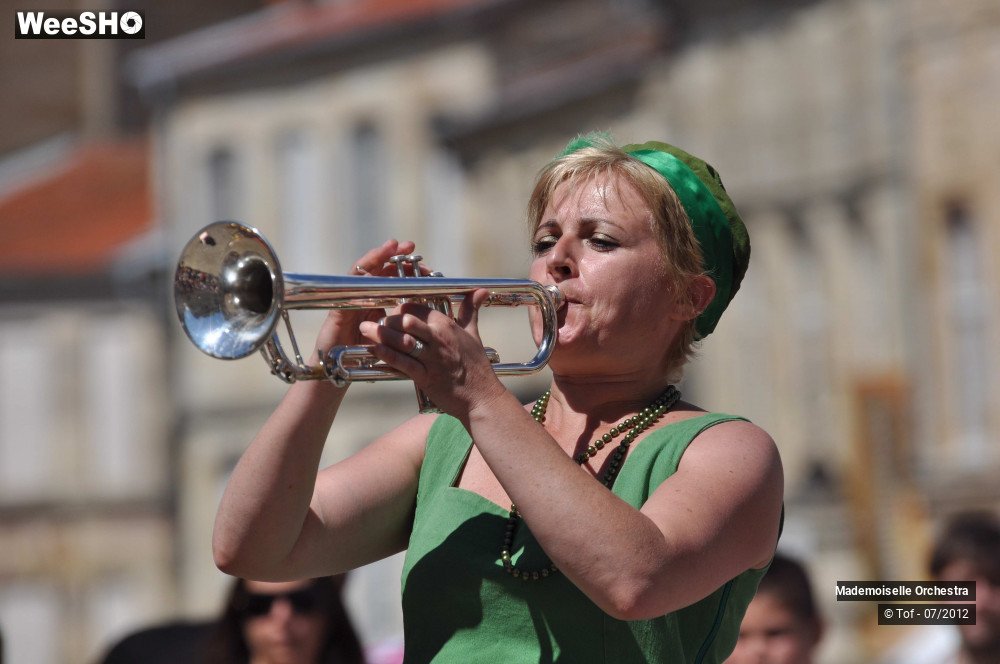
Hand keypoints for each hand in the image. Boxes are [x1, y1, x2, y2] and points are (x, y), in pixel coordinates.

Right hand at [311, 239, 419, 362]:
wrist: (338, 369)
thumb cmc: (364, 354)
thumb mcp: (387, 334)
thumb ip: (399, 321)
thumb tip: (423, 311)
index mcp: (373, 300)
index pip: (390, 277)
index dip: (405, 269)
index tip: (423, 263)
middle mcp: (360, 296)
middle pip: (377, 269)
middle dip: (393, 255)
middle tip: (409, 245)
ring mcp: (348, 300)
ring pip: (361, 272)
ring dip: (376, 258)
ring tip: (391, 246)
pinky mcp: (338, 309)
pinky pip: (348, 289)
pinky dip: (359, 278)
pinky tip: (372, 271)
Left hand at [358, 288, 505, 417]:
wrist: (481, 396)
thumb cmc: (476, 366)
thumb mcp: (474, 334)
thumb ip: (471, 310)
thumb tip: (482, 291)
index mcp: (447, 325)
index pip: (418, 308)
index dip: (401, 308)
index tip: (392, 312)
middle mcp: (438, 338)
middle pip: (406, 321)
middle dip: (387, 320)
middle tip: (373, 321)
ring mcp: (431, 358)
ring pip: (401, 341)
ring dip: (380, 334)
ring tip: (365, 330)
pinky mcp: (425, 377)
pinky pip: (402, 363)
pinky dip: (387, 355)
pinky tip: (375, 350)